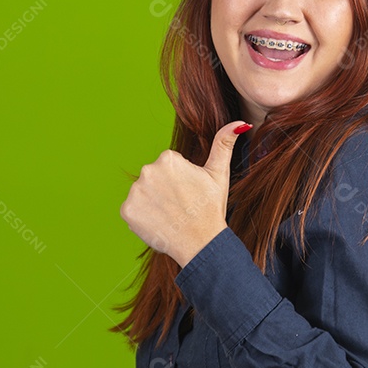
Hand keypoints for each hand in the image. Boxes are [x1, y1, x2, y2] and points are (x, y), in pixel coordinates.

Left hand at [120, 121, 251, 267]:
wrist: (201, 243)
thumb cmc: (211, 208)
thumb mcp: (219, 173)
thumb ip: (224, 144)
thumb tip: (240, 123)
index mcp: (168, 159)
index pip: (169, 166)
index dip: (180, 181)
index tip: (189, 194)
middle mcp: (148, 170)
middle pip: (154, 179)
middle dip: (165, 190)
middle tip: (181, 206)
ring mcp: (136, 192)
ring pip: (143, 194)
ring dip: (153, 203)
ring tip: (170, 215)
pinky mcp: (127, 211)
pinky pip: (133, 210)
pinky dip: (143, 217)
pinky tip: (159, 223)